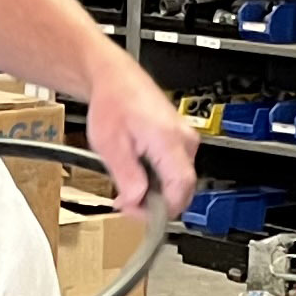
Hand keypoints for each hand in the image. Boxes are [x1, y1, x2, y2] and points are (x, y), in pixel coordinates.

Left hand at [86, 57, 197, 216]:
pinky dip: (158, 180)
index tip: (140, 215)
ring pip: (179, 182)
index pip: (181, 189)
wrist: (115, 80)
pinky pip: (175, 170)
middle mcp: (184, 140)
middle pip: (183, 189)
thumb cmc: (113, 104)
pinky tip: (138, 175)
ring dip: (156, 192)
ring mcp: (185, 140)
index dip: (162, 210)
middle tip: (128, 204)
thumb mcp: (110, 146)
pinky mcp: (180, 141)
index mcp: (169, 141)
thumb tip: (137, 202)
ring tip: (129, 187)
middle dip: (156, 204)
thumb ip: (127, 178)